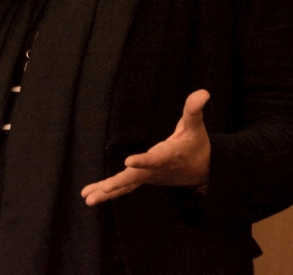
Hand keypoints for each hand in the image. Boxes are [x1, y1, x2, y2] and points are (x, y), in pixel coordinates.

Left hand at [80, 89, 211, 205]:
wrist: (204, 170)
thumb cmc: (196, 145)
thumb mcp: (195, 126)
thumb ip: (194, 109)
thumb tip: (203, 92)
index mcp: (168, 156)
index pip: (155, 159)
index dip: (143, 161)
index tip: (129, 162)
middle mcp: (156, 170)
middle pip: (136, 177)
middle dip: (119, 183)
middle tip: (104, 189)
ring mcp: (148, 177)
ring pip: (127, 186)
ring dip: (108, 192)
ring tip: (88, 199)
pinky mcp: (143, 180)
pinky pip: (125, 187)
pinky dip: (108, 191)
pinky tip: (89, 194)